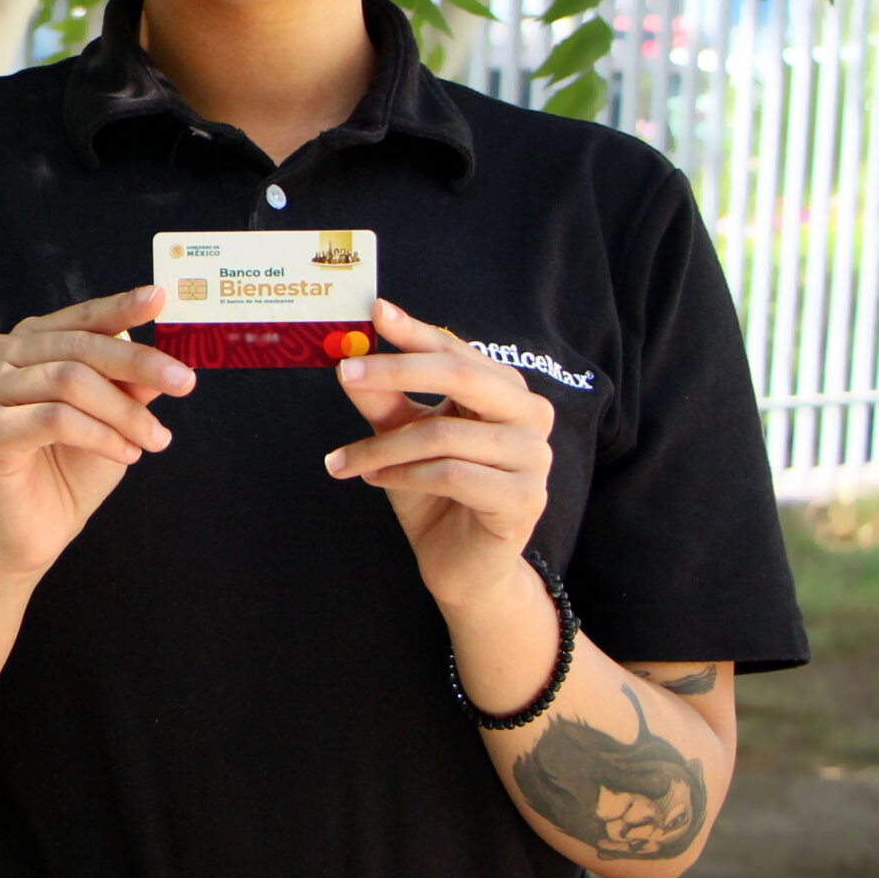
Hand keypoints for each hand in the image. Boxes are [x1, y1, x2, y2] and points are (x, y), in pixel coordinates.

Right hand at [0, 286, 195, 581]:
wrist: (34, 530)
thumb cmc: (71, 467)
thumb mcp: (114, 416)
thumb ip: (131, 383)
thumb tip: (171, 352)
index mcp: (29, 342)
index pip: (81, 318)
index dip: (121, 307)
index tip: (160, 297)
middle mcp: (1, 356)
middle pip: (80, 347)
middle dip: (140, 365)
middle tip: (186, 383)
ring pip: (70, 381)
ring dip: (124, 412)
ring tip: (156, 440)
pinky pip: (55, 419)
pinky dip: (101, 435)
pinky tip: (126, 454)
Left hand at [324, 299, 554, 613]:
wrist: (460, 565)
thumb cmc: (434, 493)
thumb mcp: (400, 438)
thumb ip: (383, 399)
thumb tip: (348, 361)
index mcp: (504, 391)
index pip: (457, 350)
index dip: (415, 331)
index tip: (374, 312)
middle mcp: (529, 416)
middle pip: (462, 376)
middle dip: (396, 371)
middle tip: (345, 372)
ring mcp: (534, 458)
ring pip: (443, 434)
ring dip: (382, 446)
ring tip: (345, 460)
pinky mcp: (524, 499)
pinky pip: (451, 474)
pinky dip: (403, 475)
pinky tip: (376, 481)